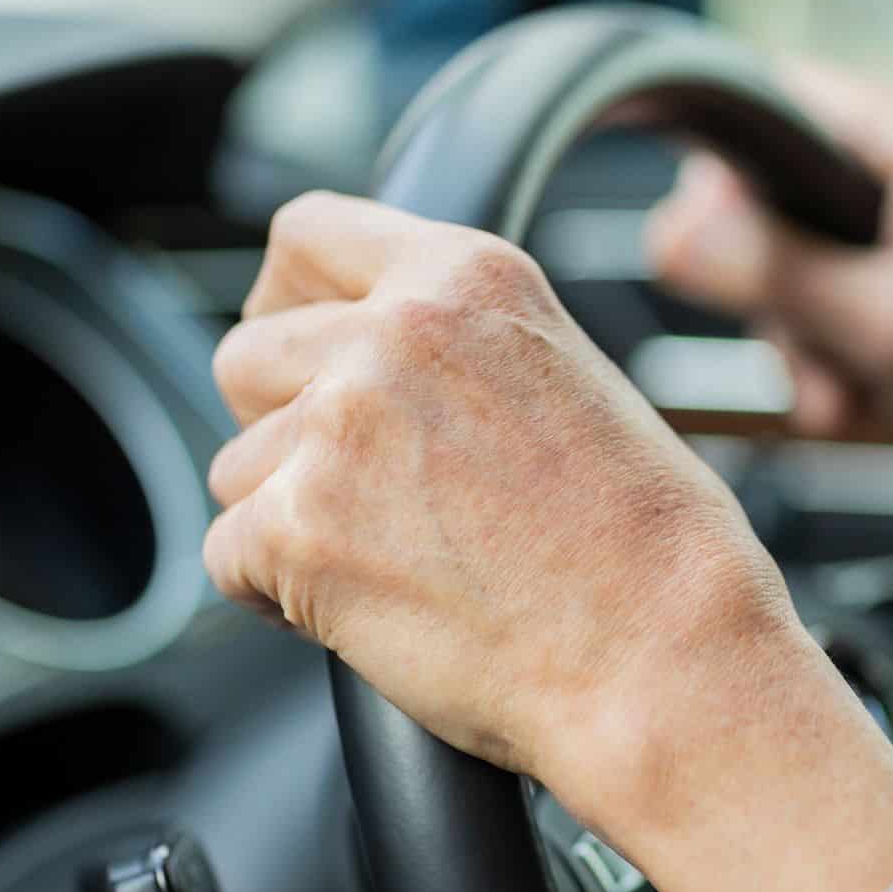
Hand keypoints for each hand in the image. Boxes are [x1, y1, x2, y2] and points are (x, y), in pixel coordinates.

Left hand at [204, 191, 805, 797]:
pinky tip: (370, 612)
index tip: (298, 352)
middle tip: (353, 488)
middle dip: (278, 425)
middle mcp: (396, 333)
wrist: (665, 657)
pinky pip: (228, 556)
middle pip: (247, 356)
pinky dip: (279, 594)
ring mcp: (339, 427)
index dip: (289, 301)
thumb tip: (371, 367)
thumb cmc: (647, 550)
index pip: (309, 234)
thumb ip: (462, 348)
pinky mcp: (300, 528)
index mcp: (469, 277)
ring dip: (287, 517)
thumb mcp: (569, 380)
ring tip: (394, 565)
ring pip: (236, 467)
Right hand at [646, 64, 892, 489]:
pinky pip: (879, 281)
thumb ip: (768, 272)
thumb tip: (670, 229)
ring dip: (826, 335)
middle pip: (799, 190)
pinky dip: (868, 343)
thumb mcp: (879, 328)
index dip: (729, 172)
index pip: (783, 97)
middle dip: (789, 293)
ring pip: (833, 249)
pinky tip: (884, 398)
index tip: (710, 246)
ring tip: (856, 401)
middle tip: (811, 362)